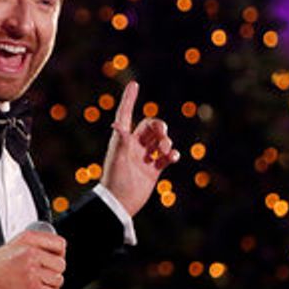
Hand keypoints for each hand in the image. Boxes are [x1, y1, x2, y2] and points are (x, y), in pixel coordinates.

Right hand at [0, 230, 66, 288]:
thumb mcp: (15, 245)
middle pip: (61, 264)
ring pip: (58, 280)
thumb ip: (35, 244)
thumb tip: (56, 250)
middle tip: (44, 275)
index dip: (60, 253)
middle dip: (54, 272)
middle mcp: (31, 253)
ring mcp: (32, 270)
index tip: (55, 258)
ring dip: (51, 285)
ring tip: (39, 284)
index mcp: (28, 239)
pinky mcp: (32, 288)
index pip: (60, 244)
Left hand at [100, 81, 178, 215]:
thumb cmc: (115, 180)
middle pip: (150, 127)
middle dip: (160, 127)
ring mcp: (144, 157)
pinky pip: (166, 156)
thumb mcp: (117, 158)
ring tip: (164, 153)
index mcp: (122, 140)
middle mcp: (133, 146)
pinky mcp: (153, 170)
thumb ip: (120, 140)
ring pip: (160, 141)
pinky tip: (172, 157)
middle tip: (162, 133)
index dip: (129, 99)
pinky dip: (172, 154)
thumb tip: (117, 123)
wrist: (120, 204)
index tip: (134, 84)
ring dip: (166, 142)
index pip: (126, 114)